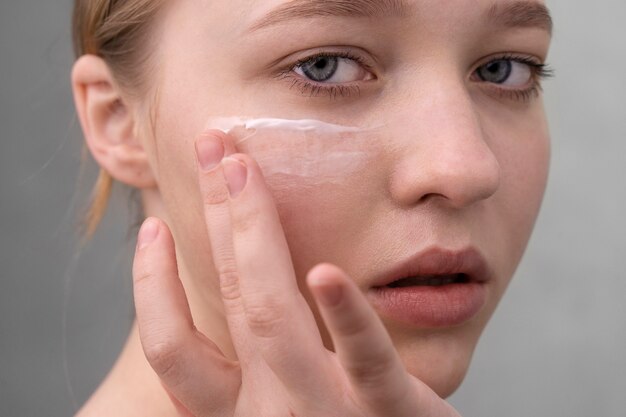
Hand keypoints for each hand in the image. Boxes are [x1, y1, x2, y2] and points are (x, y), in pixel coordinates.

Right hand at [132, 130, 460, 416]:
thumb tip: (241, 290)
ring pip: (272, 320)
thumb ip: (263, 363)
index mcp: (241, 408)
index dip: (152, 288)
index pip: (173, 352)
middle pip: (226, 300)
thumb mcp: (283, 405)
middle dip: (213, 215)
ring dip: (252, 236)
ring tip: (240, 170)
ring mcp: (324, 412)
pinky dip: (346, 315)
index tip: (153, 228)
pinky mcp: (387, 415)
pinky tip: (326, 271)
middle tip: (209, 145)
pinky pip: (365, 362)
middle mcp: (269, 410)